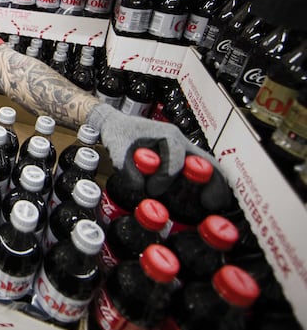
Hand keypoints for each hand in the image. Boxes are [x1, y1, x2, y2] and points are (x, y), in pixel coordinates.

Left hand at [87, 103, 232, 211]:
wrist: (115, 124)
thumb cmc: (118, 133)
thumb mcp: (117, 149)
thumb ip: (127, 168)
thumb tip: (141, 187)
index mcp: (167, 135)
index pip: (176, 158)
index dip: (166, 177)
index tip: (152, 190)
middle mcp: (181, 141)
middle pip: (207, 161)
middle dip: (214, 181)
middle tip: (213, 203)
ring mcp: (183, 150)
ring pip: (207, 166)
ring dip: (212, 184)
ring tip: (214, 204)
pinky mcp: (181, 159)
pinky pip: (198, 171)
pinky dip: (204, 184)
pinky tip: (205, 201)